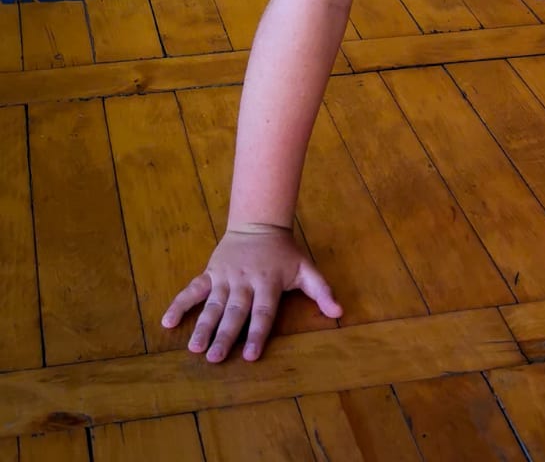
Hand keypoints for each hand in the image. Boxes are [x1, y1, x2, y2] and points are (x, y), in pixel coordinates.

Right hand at [162, 224, 341, 361]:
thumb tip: (339, 312)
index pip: (263, 313)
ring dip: (202, 326)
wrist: (259, 223)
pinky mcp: (210, 272)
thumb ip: (321, 291)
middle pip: (234, 312)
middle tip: (214, 358)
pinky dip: (180, 304)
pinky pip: (192, 289)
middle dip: (225, 336)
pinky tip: (167, 321)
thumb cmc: (284, 253)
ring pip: (212, 305)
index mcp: (268, 284)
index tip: (250, 356)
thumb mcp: (306, 269)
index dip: (257, 334)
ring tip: (194, 347)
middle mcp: (245, 282)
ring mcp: (225, 277)